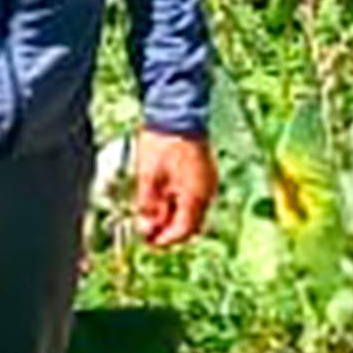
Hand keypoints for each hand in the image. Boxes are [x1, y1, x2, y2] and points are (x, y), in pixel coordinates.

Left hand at [128, 132, 216, 248]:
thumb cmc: (163, 141)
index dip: (165, 240)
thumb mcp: (148, 176)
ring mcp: (207, 181)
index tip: (149, 242)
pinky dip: (178, 202)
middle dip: (169, 230)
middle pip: (190, 224)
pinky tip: (161, 197)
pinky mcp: (204, 172)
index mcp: (195, 196)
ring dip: (172, 216)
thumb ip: (147, 206)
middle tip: (148, 230)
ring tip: (151, 212)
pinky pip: (193, 197)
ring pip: (191, 211)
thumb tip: (145, 228)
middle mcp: (206, 192)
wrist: (178, 110)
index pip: (183, 231)